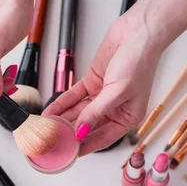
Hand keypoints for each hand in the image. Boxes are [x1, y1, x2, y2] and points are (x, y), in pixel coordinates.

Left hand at [43, 13, 163, 154]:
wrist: (138, 31)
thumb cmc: (140, 61)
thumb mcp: (118, 92)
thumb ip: (96, 113)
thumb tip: (80, 132)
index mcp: (128, 117)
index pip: (102, 138)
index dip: (84, 147)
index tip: (67, 154)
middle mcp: (115, 108)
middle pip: (87, 126)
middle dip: (69, 133)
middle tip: (51, 140)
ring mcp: (102, 95)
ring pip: (78, 112)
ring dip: (62, 119)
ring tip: (46, 127)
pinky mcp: (92, 82)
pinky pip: (74, 97)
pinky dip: (61, 104)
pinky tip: (49, 111)